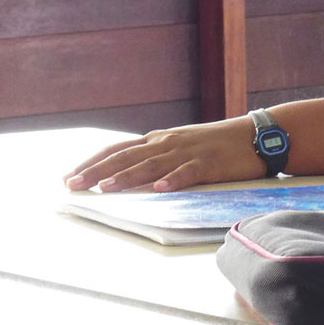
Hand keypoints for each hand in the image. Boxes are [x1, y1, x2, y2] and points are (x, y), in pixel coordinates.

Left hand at [65, 117, 262, 192]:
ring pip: (151, 165)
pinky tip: (159, 189)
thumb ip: (156, 155)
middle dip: (96, 171)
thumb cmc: (216, 144)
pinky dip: (172, 180)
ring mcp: (187, 152)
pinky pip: (187, 173)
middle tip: (73, 185)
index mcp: (158, 139)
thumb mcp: (180, 145)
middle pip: (126, 157)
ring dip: (126, 177)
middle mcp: (167, 143)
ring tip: (105, 188)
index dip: (92, 162)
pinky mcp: (208, 164)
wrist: (254, 135)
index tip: (69, 176)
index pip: (117, 149)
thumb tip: (129, 171)